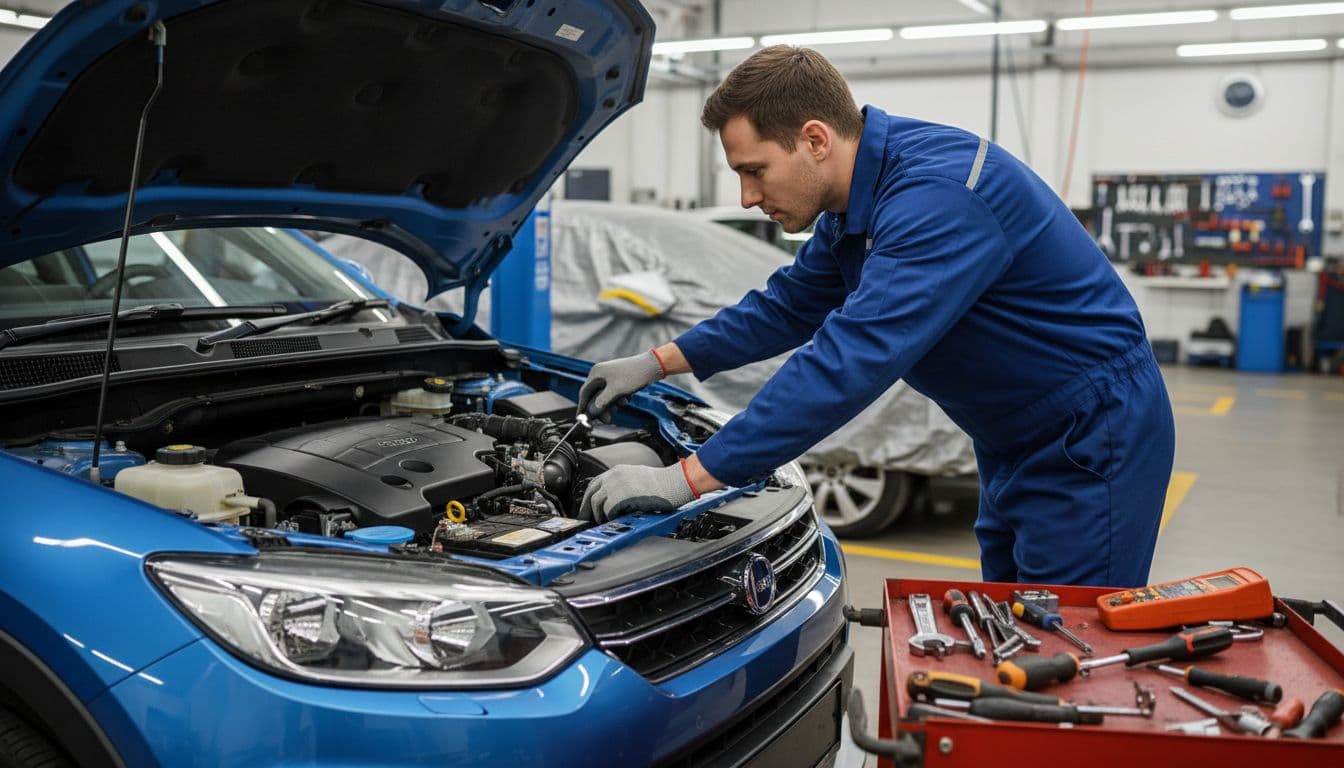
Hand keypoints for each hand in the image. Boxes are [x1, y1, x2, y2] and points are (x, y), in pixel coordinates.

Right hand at [577, 350, 663, 417]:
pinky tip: (627, 399)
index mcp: (596, 373)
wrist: (652, 366)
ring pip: (605, 396)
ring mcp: (610, 377)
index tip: (582, 419)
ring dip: (611, 404)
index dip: (583, 407)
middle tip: (607, 419)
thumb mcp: (616, 390)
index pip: (584, 392)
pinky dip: (618, 399)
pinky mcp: (618, 380)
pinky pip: (613, 393)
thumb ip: (602, 401)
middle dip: (601, 408)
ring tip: (621, 406)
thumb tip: (592, 410)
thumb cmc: (634, 375)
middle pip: (595, 396)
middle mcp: (601, 374)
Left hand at [580, 462, 697, 521]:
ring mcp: (616, 485)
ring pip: (596, 503)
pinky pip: (608, 511)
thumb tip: (614, 501)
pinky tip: (618, 520)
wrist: (675, 482)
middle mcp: (613, 476)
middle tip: (587, 521)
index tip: (587, 509)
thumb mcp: (638, 478)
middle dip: (587, 509)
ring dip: (600, 515)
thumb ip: (623, 485)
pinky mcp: (620, 497)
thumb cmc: (663, 483)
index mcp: (617, 471)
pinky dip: (611, 518)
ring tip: (607, 522)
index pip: (594, 484)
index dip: (589, 498)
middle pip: (591, 494)